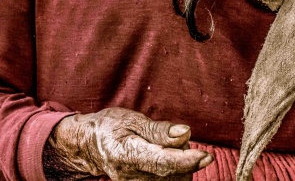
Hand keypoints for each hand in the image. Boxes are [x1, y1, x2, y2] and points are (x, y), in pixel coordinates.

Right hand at [45, 107, 212, 179]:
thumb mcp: (131, 119)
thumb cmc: (110, 127)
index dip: (186, 161)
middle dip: (185, 156)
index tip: (205, 156)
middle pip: (172, 174)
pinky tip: (169, 159)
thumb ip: (159, 130)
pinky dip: (176, 172)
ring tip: (167, 146)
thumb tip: (185, 133)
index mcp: (126, 154)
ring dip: (181, 165)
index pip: (162, 162)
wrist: (89, 145)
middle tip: (176, 137)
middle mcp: (130, 176)